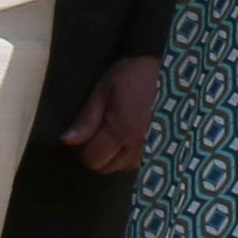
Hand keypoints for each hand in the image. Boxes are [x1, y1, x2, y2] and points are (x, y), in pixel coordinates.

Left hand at [60, 56, 162, 175]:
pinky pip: (139, 164)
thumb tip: (66, 141)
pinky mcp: (164, 149)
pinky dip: (130, 156)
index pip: (92, 158)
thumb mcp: (105, 90)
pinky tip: (131, 137)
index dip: (83, 148)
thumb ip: (86, 118)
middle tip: (100, 131)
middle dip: (98, 153)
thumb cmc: (134, 75)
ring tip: (117, 132)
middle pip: (106, 168)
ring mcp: (152, 150)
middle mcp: (137, 148)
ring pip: (122, 168)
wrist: (171, 69)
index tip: (87, 132)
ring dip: (114, 156)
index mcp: (120, 132)